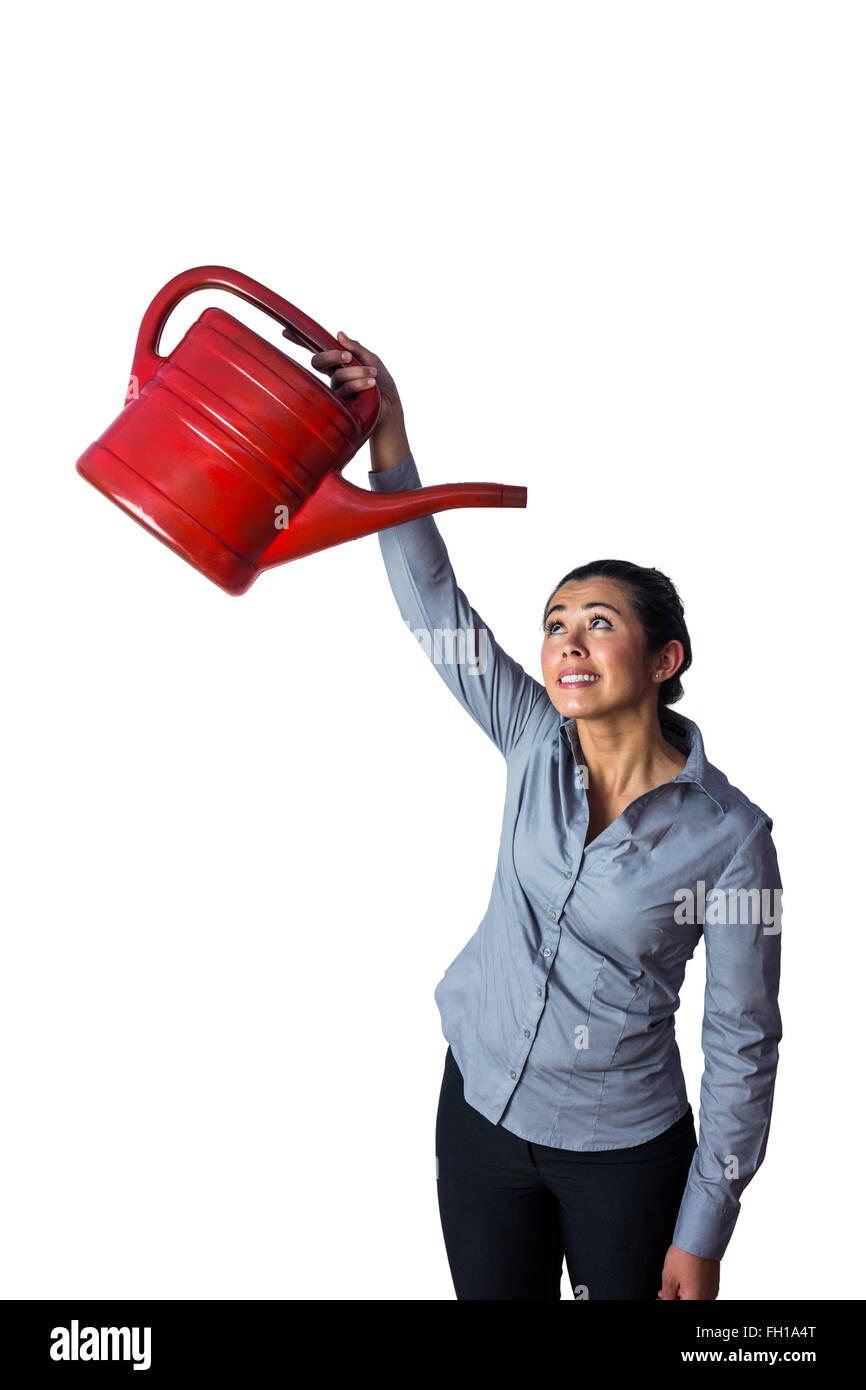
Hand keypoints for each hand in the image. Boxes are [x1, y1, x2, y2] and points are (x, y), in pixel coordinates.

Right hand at [311, 331, 408, 471]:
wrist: (391, 409)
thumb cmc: (383, 386)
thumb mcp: (372, 361)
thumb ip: (356, 348)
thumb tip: (339, 334)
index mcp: (339, 365)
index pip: (318, 351)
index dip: (301, 342)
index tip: (285, 332)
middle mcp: (333, 377)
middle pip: (318, 363)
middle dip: (331, 356)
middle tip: (347, 357)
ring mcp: (335, 391)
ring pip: (336, 376)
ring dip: (356, 372)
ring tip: (373, 375)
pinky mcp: (340, 405)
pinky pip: (344, 389)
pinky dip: (359, 383)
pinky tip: (371, 384)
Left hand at [657, 1245, 719, 1299]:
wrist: (700, 1237)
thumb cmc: (686, 1255)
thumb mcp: (669, 1277)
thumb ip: (667, 1295)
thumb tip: (665, 1301)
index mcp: (695, 1299)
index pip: (677, 1305)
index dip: (665, 1301)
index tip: (659, 1298)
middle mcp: (707, 1298)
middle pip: (688, 1301)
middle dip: (674, 1297)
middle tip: (663, 1292)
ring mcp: (712, 1290)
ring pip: (695, 1297)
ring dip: (683, 1293)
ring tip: (672, 1283)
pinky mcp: (714, 1283)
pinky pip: (701, 1291)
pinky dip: (691, 1288)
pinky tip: (683, 1279)